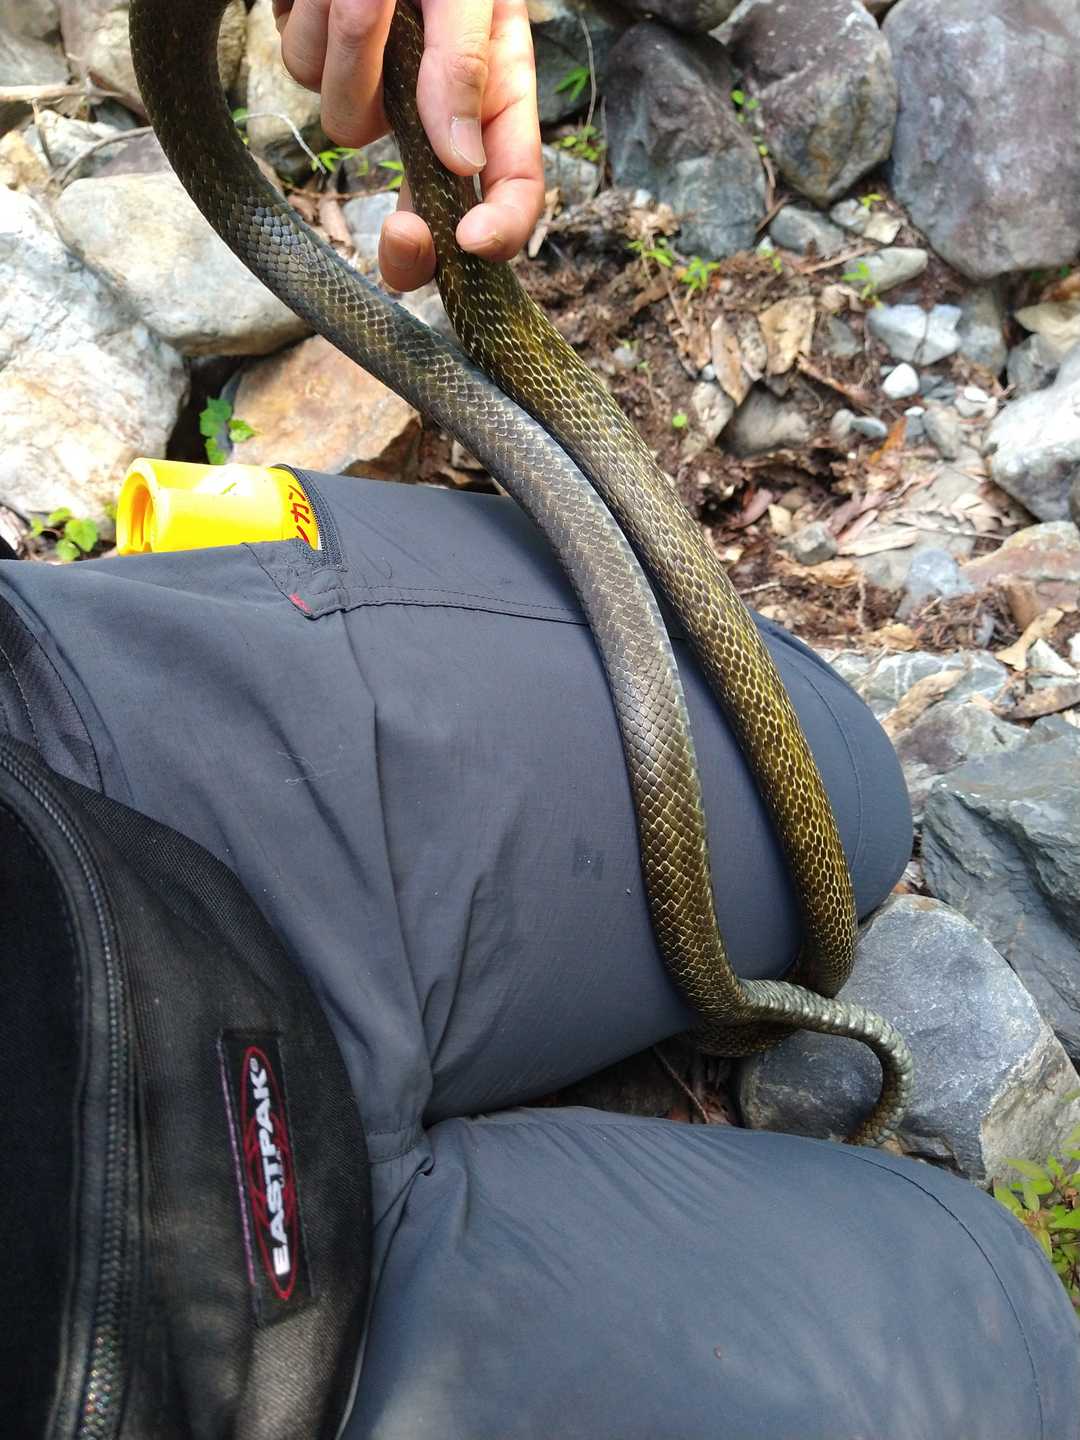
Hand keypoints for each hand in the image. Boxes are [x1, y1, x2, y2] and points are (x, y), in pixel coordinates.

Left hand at [274, 0, 543, 291]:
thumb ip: (467, 65)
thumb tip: (460, 161)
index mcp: (495, 88)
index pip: (511, 181)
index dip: (500, 225)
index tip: (472, 241)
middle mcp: (435, 98)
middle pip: (424, 199)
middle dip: (413, 229)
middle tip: (403, 232)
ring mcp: (373, 80)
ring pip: (349, 121)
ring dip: (354, 55)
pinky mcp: (318, 53)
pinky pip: (303, 68)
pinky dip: (313, 19)